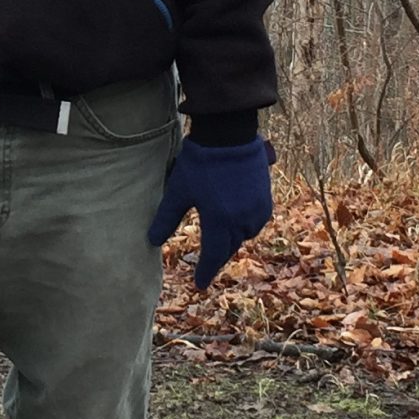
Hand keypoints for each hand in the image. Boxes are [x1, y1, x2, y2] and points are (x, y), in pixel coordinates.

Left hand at [146, 136, 275, 290]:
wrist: (229, 134)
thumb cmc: (200, 162)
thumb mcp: (178, 191)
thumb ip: (166, 218)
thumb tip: (152, 241)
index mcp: (220, 221)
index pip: (213, 256)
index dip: (205, 271)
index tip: (199, 284)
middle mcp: (242, 220)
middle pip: (229, 247)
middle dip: (218, 255)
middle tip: (208, 262)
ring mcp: (257, 209)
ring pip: (244, 235)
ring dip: (232, 239)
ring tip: (221, 238)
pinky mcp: (265, 197)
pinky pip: (255, 221)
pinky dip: (244, 225)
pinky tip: (235, 219)